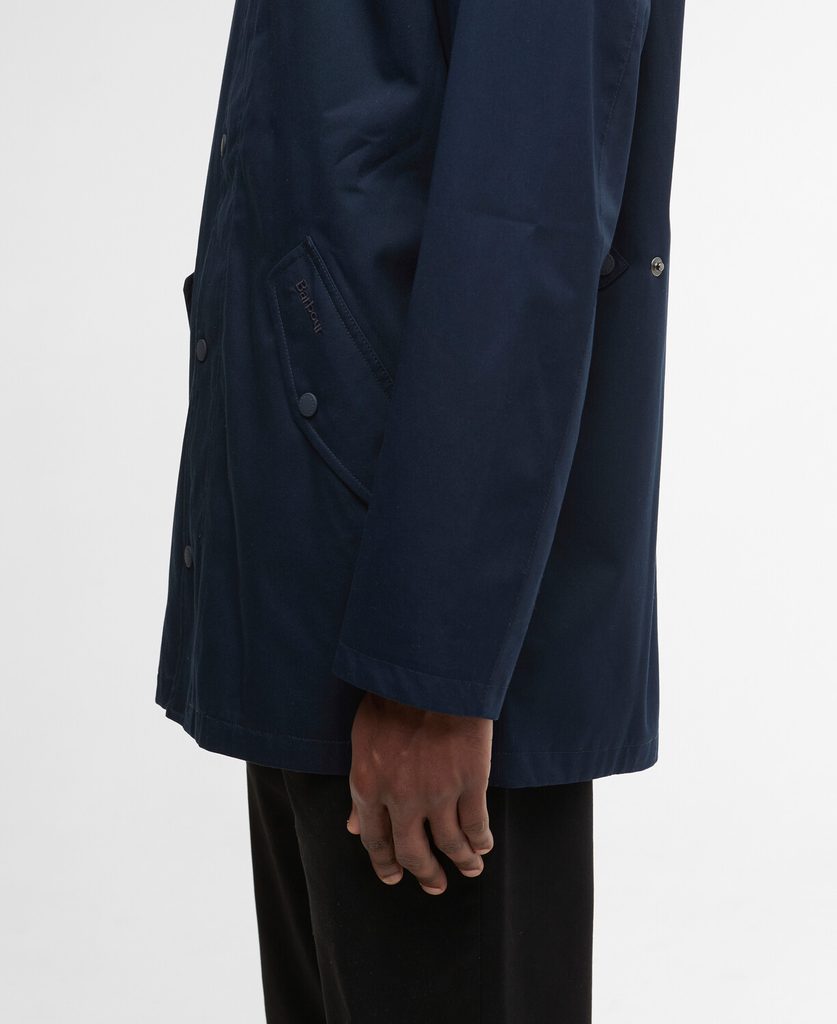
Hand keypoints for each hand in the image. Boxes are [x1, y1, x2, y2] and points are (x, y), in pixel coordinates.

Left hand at [347, 691, 493, 894]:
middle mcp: (402, 799)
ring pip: (450, 844)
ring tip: (470, 869)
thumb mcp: (363, 742)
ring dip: (461, 861)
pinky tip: (484, 844)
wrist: (429, 672)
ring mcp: (439, 793)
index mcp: (368, 787)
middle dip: (425, 874)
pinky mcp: (471, 782)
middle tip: (435, 886)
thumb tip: (353, 827)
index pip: (376, 840)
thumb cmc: (390, 697)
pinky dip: (481, 839)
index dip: (386, 865)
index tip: (394, 878)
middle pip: (413, 852)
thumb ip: (360, 789)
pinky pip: (476, 823)